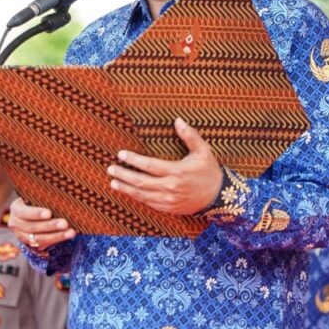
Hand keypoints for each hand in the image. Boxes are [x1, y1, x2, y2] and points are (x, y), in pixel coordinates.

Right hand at [8, 197, 75, 250]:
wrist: (30, 213)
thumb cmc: (36, 200)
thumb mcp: (35, 196)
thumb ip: (43, 197)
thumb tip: (60, 196)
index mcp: (16, 209)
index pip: (24, 212)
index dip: (36, 213)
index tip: (49, 213)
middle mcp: (16, 223)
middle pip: (32, 227)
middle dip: (50, 226)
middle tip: (65, 223)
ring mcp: (21, 235)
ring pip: (38, 239)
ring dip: (56, 236)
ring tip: (70, 232)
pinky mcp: (29, 243)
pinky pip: (42, 245)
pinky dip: (56, 240)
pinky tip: (67, 236)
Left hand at [107, 118, 221, 214]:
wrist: (218, 197)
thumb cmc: (209, 171)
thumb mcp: (203, 151)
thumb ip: (190, 136)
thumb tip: (178, 120)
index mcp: (176, 172)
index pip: (149, 165)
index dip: (133, 160)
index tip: (121, 154)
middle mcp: (170, 188)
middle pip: (141, 181)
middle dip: (123, 175)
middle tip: (110, 168)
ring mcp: (168, 201)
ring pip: (141, 195)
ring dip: (126, 188)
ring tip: (113, 182)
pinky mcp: (169, 209)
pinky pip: (148, 203)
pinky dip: (136, 198)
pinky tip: (128, 192)